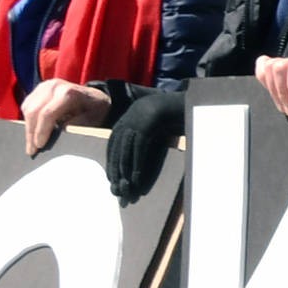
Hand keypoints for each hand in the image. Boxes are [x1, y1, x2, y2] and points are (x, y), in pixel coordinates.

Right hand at [19, 78, 108, 152]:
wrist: (95, 97)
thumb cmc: (96, 111)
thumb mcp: (92, 121)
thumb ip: (76, 126)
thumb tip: (59, 133)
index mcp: (69, 93)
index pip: (47, 114)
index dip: (41, 131)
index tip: (39, 147)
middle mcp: (55, 86)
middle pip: (33, 111)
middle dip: (31, 133)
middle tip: (31, 151)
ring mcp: (45, 85)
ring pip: (28, 108)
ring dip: (28, 127)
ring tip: (32, 144)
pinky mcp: (39, 89)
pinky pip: (27, 105)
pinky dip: (29, 120)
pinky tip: (34, 131)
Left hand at [103, 88, 186, 203]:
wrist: (176, 100)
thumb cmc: (163, 113)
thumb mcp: (147, 123)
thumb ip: (140, 133)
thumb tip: (135, 146)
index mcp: (124, 121)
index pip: (112, 145)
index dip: (111, 162)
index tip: (111, 177)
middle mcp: (126, 123)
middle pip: (116, 151)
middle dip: (115, 170)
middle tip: (116, 188)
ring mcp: (135, 124)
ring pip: (125, 152)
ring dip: (124, 170)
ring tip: (125, 186)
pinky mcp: (146, 127)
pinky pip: (138, 149)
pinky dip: (137, 164)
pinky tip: (136, 177)